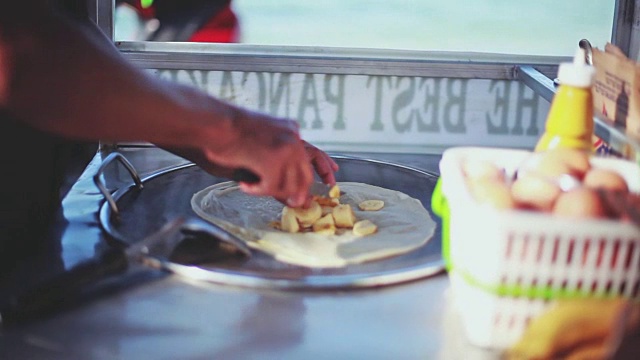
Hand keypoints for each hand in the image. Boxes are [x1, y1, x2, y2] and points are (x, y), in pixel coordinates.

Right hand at [197, 107, 338, 206]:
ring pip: (290, 184)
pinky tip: (245, 185)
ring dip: (270, 191)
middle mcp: (292, 138)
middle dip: (300, 193)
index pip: (314, 152)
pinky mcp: (274, 160)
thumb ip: (275, 169)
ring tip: (252, 186)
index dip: (323, 167)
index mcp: (289, 131)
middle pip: (305, 175)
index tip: (331, 178)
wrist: (211, 124)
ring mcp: (285, 149)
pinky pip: (273, 188)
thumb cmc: (225, 136)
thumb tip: (291, 194)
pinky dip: (258, 190)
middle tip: (295, 204)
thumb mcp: (257, 152)